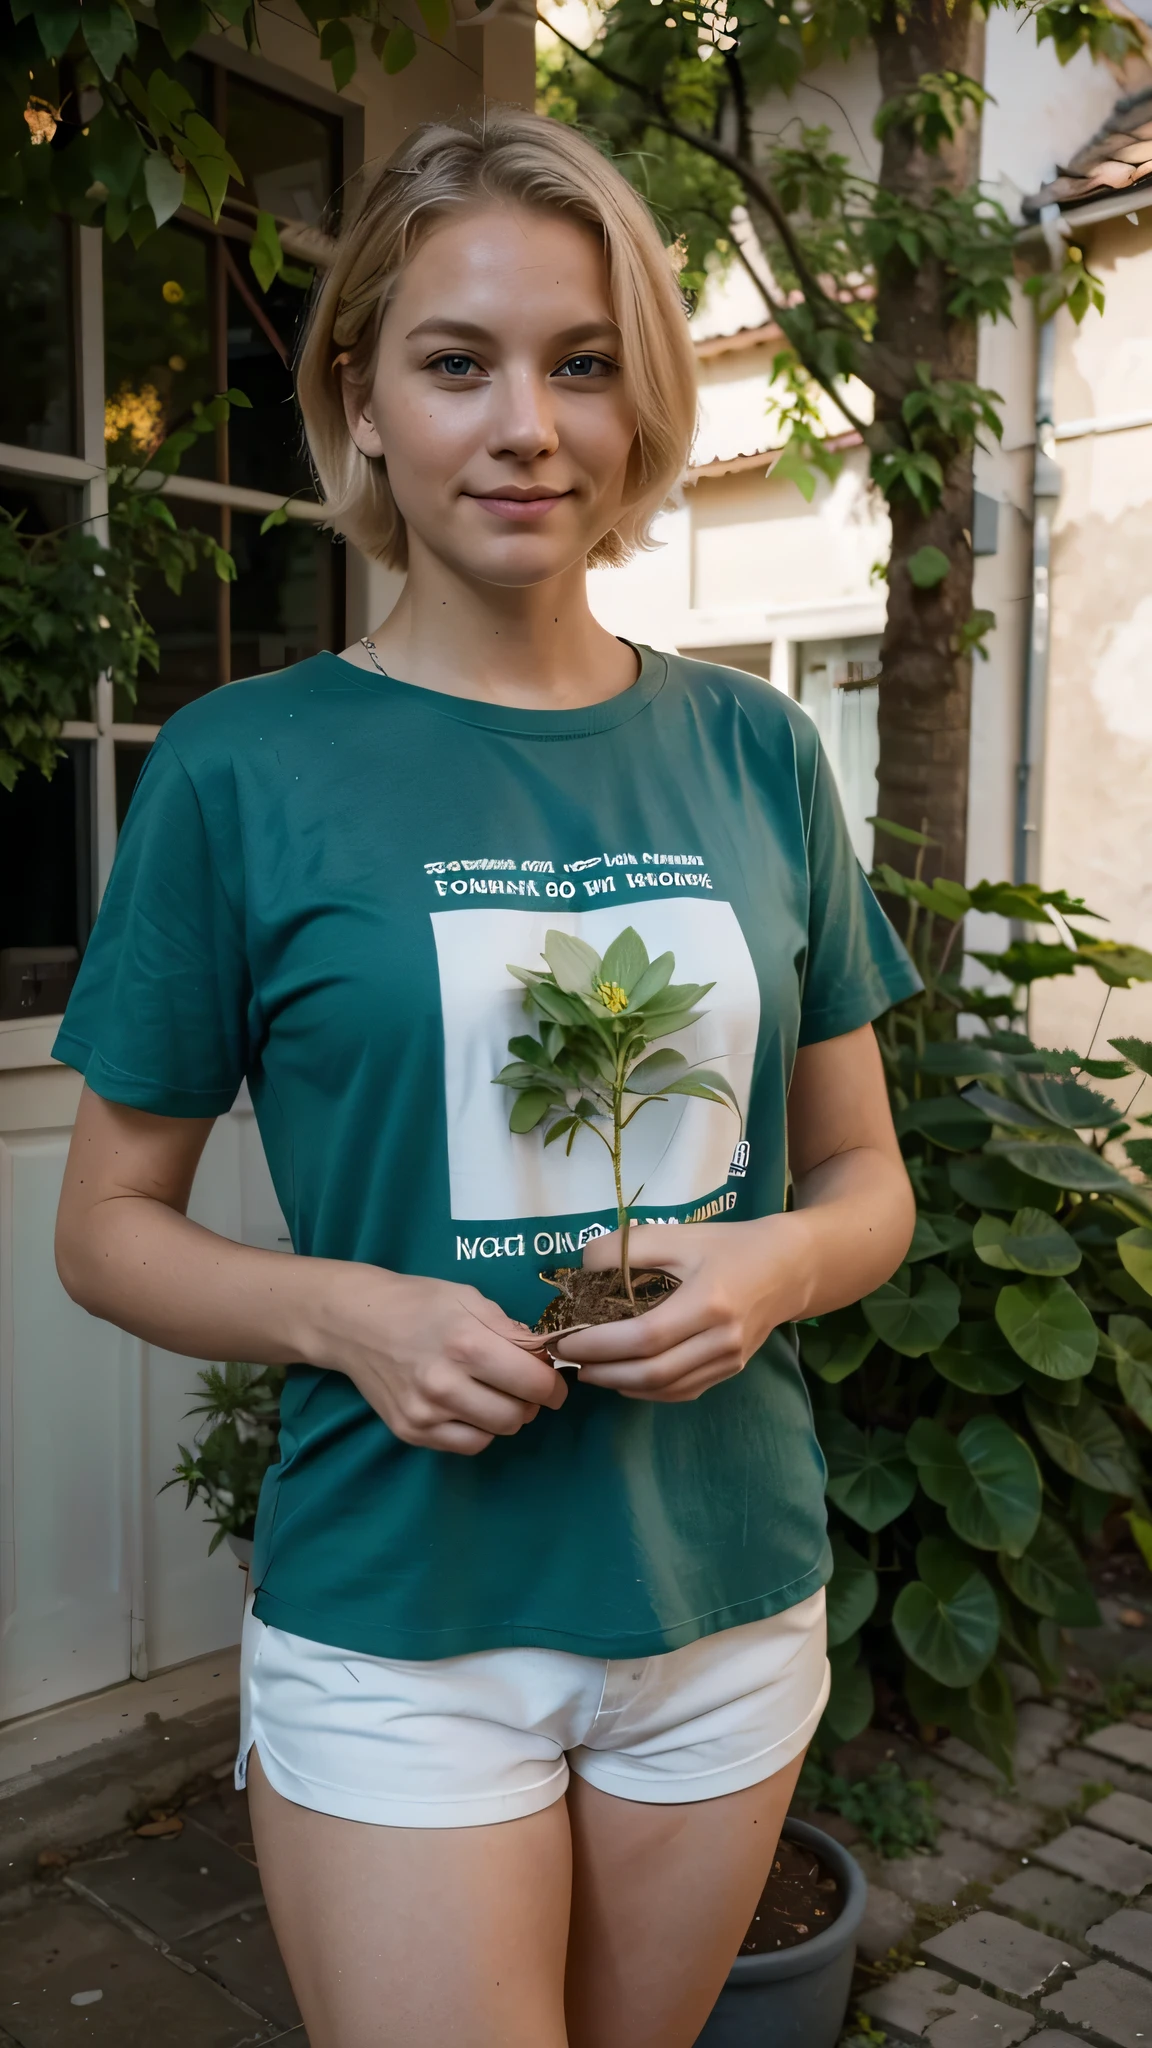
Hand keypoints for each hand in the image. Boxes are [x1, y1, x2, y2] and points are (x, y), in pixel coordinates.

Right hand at [310, 1265, 566, 1454]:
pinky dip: (478, 1429)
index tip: (554, 1380)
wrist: (354, 1322)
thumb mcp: (469, 1299)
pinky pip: (467, 1445)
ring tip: (493, 1392)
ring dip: (505, 1416)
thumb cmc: (418, 1302)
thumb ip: (511, 1330)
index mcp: (466, 1343)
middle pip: (518, 1415)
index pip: (534, 1383)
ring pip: (495, 1433)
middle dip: (531, 1402)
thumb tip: (547, 1356)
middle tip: (522, 1385)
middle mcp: (445, 1384)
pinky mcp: (410, 1432)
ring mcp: (425, 1413)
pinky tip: (469, 1406)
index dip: (554, 1384)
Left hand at [550, 1217, 810, 1401]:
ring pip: (665, 1388)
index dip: (601, 1344)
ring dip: (620, 1383)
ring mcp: (729, 1361)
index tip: (566, 1340)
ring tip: (589, 1368)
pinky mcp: (730, 1371)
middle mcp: (722, 1339)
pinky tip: (623, 1378)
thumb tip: (581, 1271)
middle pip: (653, 1371)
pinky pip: (682, 1390)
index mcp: (709, 1302)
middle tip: (569, 1359)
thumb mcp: (677, 1234)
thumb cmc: (727, 1245)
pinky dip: (646, 1390)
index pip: (645, 1337)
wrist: (787, 1267)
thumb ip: (625, 1248)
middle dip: (603, 1370)